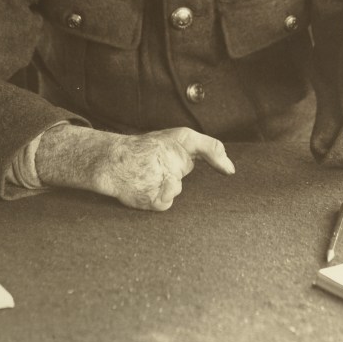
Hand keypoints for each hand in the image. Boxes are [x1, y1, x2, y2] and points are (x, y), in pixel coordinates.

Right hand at [36, 124, 234, 210]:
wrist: (112, 161)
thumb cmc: (145, 149)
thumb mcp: (176, 139)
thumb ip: (207, 149)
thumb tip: (231, 169)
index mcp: (179, 139)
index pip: (208, 148)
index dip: (219, 159)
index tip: (229, 171)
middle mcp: (172, 157)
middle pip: (184, 175)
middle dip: (174, 172)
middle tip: (154, 164)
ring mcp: (164, 179)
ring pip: (176, 189)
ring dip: (164, 186)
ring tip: (146, 175)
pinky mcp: (157, 199)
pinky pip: (167, 202)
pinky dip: (158, 198)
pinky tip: (143, 187)